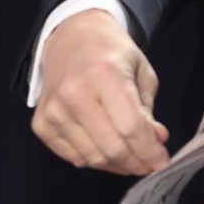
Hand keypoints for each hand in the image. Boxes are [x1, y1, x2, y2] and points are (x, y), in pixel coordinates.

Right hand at [30, 8, 170, 174]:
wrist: (72, 39)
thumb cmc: (112, 54)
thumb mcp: (141, 73)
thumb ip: (148, 110)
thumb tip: (156, 142)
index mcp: (104, 74)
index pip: (130, 127)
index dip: (149, 150)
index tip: (162, 161)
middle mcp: (74, 93)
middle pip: (111, 147)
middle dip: (136, 163)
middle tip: (149, 164)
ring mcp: (53, 111)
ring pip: (92, 158)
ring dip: (117, 165)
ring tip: (132, 158)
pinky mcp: (41, 124)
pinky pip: (73, 157)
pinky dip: (95, 160)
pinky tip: (108, 150)